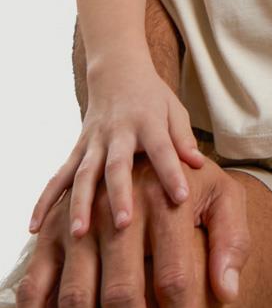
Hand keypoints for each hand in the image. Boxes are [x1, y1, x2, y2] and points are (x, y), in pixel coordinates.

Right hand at [15, 154, 249, 307]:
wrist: (140, 138)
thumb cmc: (190, 184)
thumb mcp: (223, 195)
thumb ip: (231, 240)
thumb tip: (226, 293)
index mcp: (163, 201)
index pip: (175, 275)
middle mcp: (114, 211)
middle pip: (122, 292)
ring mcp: (77, 224)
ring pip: (74, 297)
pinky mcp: (50, 236)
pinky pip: (34, 288)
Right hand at [30, 59, 203, 235]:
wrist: (116, 74)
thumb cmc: (152, 98)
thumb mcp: (174, 110)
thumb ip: (183, 138)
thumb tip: (199, 164)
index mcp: (147, 121)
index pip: (161, 148)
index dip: (171, 172)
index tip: (182, 197)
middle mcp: (117, 132)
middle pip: (116, 165)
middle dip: (119, 194)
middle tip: (123, 224)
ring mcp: (93, 142)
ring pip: (83, 174)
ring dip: (79, 204)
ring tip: (79, 233)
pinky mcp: (76, 149)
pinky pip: (58, 177)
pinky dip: (45, 201)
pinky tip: (35, 227)